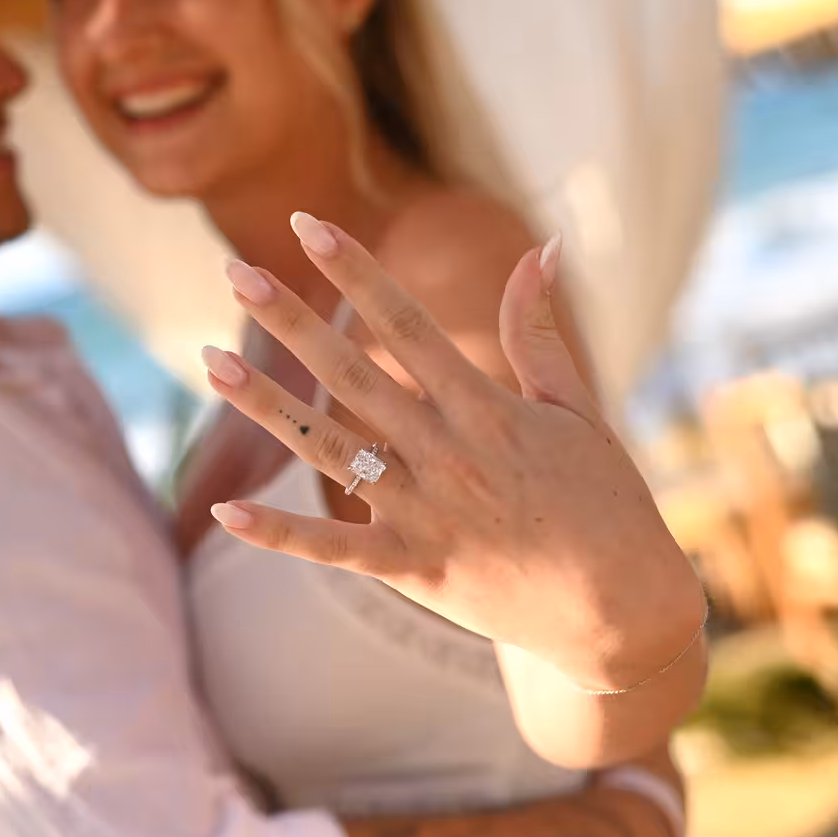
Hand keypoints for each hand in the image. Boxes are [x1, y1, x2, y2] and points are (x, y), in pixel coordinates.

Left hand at [200, 214, 704, 692]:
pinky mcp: (415, 568)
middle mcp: (447, 452)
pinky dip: (279, 533)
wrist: (625, 612)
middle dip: (292, 320)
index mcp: (485, 407)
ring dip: (267, 406)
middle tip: (235, 273)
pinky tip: (224, 511)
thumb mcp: (577, 410)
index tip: (308, 224)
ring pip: (328, 449)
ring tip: (212, 363)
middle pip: (352, 373)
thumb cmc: (607, 503)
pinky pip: (335, 548)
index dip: (354, 270)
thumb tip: (540, 247)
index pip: (405, 321)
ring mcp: (426, 511)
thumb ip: (537, 332)